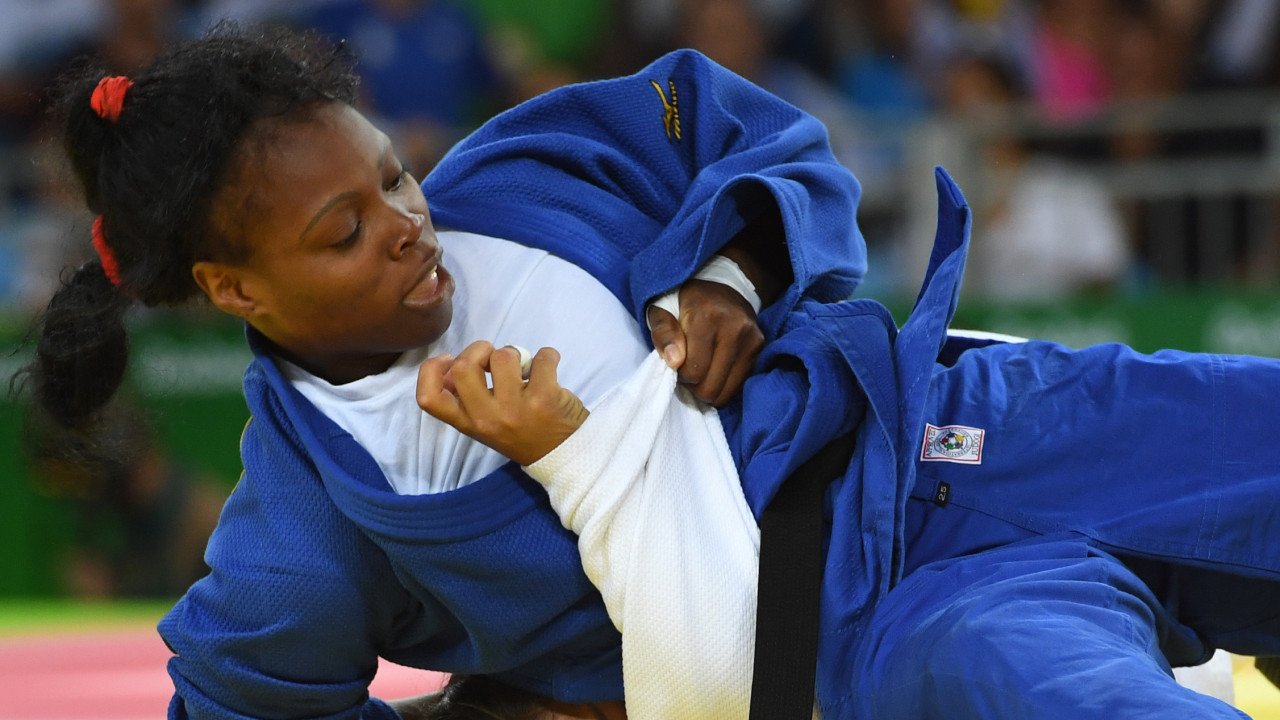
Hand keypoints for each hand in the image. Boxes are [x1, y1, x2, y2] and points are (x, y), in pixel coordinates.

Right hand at [416, 341, 588, 465]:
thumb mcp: (486, 426)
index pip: (430, 399)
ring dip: (515, 353)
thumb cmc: (524, 434)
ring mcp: (516, 408)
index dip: (431, 370)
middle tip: (493, 358)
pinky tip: (548, 370)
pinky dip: (548, 356)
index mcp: (470, 423)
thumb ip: (468, 400)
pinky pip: (542, 357)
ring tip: (524, 369)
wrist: (566, 456)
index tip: (449, 359)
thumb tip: (451, 366)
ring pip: (503, 356)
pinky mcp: (545, 398)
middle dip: (478, 349)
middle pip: (463, 367)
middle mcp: (488, 418)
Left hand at [646, 279, 764, 406]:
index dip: (680, 373)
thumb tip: (674, 361)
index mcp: (708, 316)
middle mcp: (736, 328)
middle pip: (711, 386)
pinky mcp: (761, 348)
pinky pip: (739, 385)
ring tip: (702, 370)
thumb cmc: (685, 302)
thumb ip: (663, 334)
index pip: (693, 371)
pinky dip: (724, 384)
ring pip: (726, 392)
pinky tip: (716, 368)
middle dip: (695, 385)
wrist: (722, 286)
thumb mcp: (662, 310)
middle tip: (689, 370)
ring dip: (710, 387)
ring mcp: (752, 339)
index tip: (678, 362)